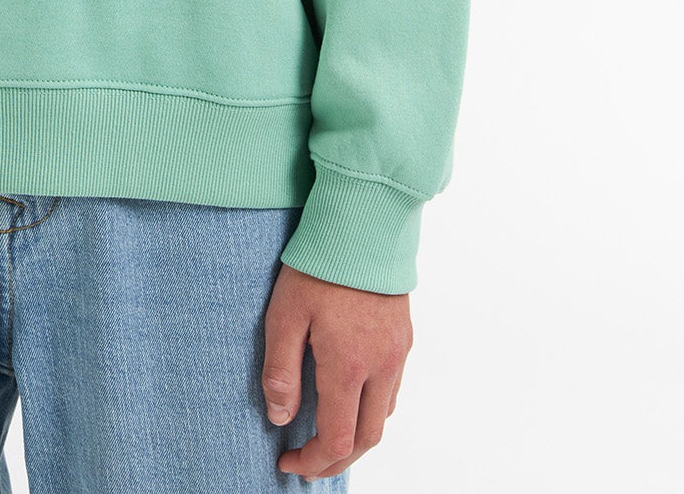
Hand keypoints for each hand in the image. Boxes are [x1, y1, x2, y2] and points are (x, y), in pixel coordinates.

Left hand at [261, 263, 412, 479]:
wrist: (363, 222)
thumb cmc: (320, 264)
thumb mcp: (284, 314)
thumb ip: (281, 370)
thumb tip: (280, 418)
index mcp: (348, 366)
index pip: (337, 439)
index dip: (313, 462)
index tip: (289, 462)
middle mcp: (380, 367)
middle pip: (367, 439)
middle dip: (337, 459)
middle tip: (308, 460)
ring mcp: (397, 353)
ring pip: (383, 416)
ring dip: (357, 435)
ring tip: (327, 433)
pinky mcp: (404, 337)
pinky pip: (393, 389)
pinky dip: (372, 408)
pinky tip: (350, 397)